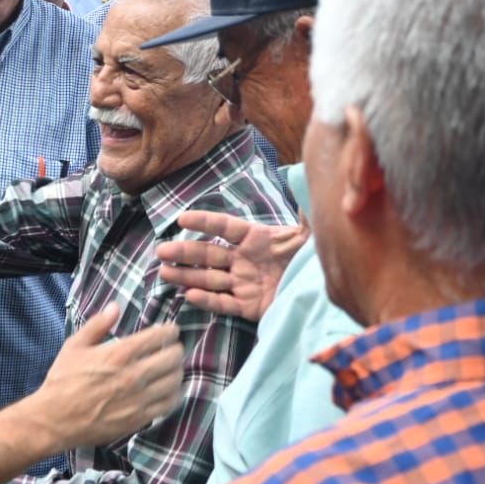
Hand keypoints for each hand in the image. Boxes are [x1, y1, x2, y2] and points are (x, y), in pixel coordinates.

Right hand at [38, 304, 182, 449]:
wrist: (54, 420)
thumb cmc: (62, 381)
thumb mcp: (75, 346)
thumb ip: (98, 324)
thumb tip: (116, 306)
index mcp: (119, 354)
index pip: (159, 336)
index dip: (170, 331)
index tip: (171, 330)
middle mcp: (133, 375)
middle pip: (173, 357)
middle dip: (176, 348)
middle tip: (173, 348)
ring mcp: (139, 399)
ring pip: (175, 380)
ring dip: (177, 371)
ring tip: (172, 368)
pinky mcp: (140, 418)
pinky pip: (169, 404)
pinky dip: (175, 394)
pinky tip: (169, 389)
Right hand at [154, 211, 308, 321]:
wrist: (323, 292)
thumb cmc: (314, 259)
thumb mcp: (310, 234)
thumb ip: (304, 210)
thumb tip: (302, 177)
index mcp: (256, 238)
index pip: (225, 227)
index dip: (204, 222)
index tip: (182, 218)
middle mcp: (245, 259)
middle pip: (209, 254)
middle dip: (185, 252)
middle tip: (162, 251)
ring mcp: (244, 283)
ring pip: (210, 278)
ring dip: (187, 276)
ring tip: (165, 273)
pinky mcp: (249, 306)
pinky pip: (224, 303)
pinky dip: (207, 300)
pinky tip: (189, 295)